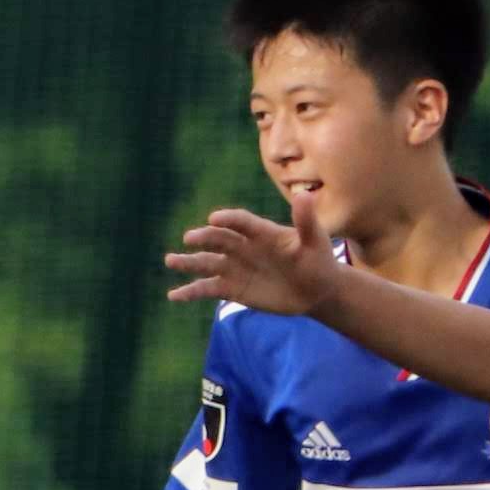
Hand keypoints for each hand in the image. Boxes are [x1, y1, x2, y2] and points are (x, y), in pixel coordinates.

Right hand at [167, 188, 339, 316]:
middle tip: (189, 238)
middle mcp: (242, 246)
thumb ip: (306, 221)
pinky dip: (189, 292)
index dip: (228, 219)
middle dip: (204, 238)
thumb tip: (304, 194)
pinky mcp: (230, 288)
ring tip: (170, 261)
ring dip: (188, 262)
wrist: (315, 290)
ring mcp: (234, 267)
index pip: (241, 222)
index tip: (215, 219)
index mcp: (260, 232)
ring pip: (206, 262)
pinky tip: (174, 296)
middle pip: (219, 240)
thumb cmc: (318, 261)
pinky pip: (206, 288)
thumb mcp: (316, 242)